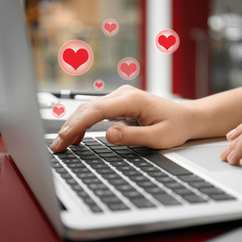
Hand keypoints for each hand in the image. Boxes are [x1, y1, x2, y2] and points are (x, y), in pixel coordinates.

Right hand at [51, 85, 193, 151]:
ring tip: (61, 143)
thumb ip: (133, 136)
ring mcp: (121, 97)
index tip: (64, 139)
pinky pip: (97, 112)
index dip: (77, 126)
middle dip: (70, 127)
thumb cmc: (176, 126)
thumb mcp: (158, 137)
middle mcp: (123, 95)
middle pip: (88, 109)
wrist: (186, 118)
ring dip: (74, 125)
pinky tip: (76, 136)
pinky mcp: (120, 103)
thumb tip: (108, 134)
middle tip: (56, 146)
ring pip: (89, 109)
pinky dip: (84, 123)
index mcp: (132, 101)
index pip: (97, 111)